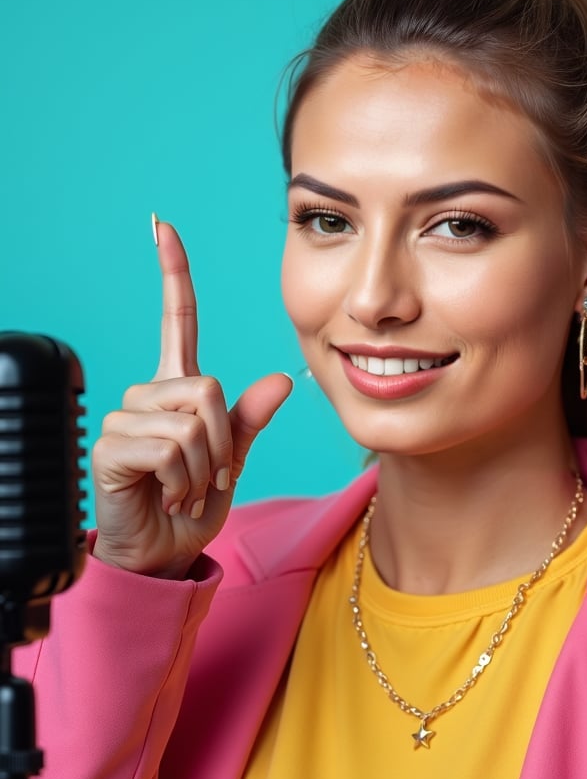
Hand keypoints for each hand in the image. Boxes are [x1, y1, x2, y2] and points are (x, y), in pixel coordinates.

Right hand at [91, 218, 292, 578]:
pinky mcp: (111, 448)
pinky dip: (184, 478)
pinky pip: (171, 446)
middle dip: (222, 439)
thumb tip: (282, 379)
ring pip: (192, 419)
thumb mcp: (232, 457)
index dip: (173, 274)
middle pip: (206, 385)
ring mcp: (126, 419)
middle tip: (210, 473)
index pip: (176, 320)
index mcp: (179, 390)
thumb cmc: (195, 501)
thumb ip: (250, 419)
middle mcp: (148, 395)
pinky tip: (169, 494)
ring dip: (205, 464)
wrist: (165, 551)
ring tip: (187, 485)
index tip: (164, 227)